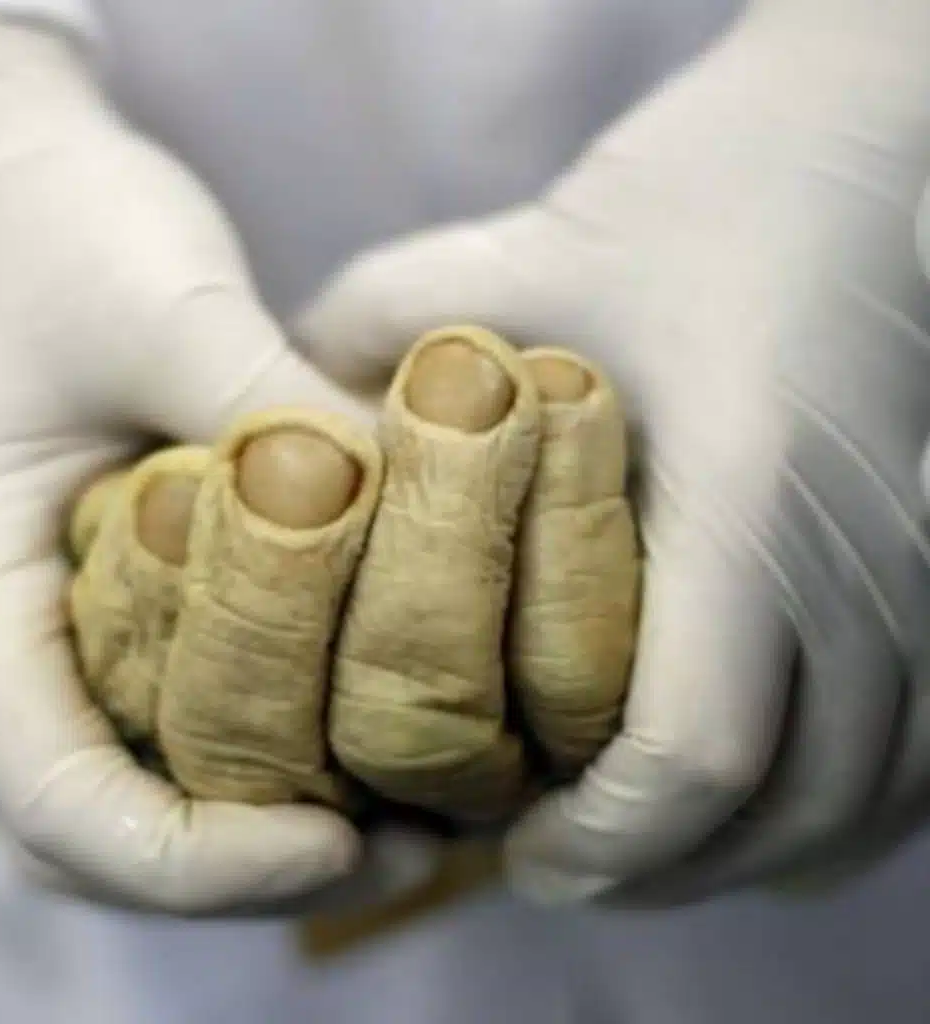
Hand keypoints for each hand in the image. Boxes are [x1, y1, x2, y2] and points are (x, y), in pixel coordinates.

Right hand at [68, 325, 638, 829]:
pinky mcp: (131, 578)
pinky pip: (201, 689)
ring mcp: (73, 611)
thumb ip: (281, 415)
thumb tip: (424, 511)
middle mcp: (18, 629)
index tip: (340, 843)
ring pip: (163, 774)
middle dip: (259, 862)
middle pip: (117, 823)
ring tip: (425, 805)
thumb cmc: (44, 218)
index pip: (57, 798)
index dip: (198, 861)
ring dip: (284, 810)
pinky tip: (385, 704)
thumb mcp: (161, 307)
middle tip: (415, 844)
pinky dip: (291, 723)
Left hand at [296, 0, 929, 904]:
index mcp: (750, 498)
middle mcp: (867, 561)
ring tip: (642, 844)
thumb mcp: (533, 251)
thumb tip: (279, 412)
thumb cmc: (706, 192)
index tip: (519, 854)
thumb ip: (388, 323)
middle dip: (658, 868)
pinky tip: (754, 794)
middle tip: (558, 862)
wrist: (873, 139)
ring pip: (862, 806)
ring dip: (740, 854)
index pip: (690, 754)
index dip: (601, 837)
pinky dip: (829, 809)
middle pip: (779, 814)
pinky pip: (918, 755)